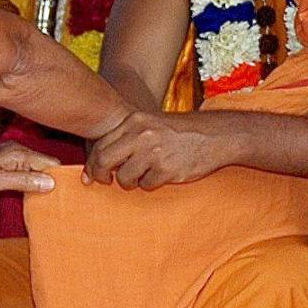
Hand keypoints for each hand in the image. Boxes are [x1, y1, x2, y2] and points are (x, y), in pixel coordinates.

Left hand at [0, 139, 60, 200]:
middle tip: (66, 203)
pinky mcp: (1, 169)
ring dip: (42, 186)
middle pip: (45, 168)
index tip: (72, 195)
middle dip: (54, 183)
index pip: (51, 164)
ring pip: (34, 173)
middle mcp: (16, 154)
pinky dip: (29, 186)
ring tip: (54, 203)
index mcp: (18, 154)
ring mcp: (8, 161)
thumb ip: (23, 182)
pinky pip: (23, 177)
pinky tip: (34, 198)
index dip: (62, 178)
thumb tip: (50, 183)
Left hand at [85, 110, 237, 187]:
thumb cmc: (179, 133)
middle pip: (104, 161)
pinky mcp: (166, 169)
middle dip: (101, 176)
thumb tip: (94, 166)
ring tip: (144, 174)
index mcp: (134, 121)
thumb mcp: (150, 125)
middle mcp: (141, 134)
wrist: (216, 136)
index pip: (100, 145)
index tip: (91, 176)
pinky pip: (146, 185)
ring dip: (130, 182)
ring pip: (124, 178)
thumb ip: (125, 139)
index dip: (92, 164)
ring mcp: (154, 152)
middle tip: (107, 182)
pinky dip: (151, 184)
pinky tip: (162, 174)